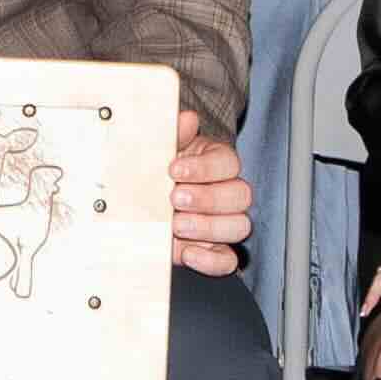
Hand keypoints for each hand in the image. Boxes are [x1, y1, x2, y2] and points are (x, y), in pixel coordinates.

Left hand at [166, 121, 253, 275]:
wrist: (139, 200)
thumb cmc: (156, 172)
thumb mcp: (160, 150)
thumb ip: (174, 134)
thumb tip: (187, 119)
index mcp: (218, 163)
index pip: (228, 163)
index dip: (204, 167)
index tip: (174, 170)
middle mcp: (227, 193)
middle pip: (241, 195)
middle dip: (208, 198)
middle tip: (175, 199)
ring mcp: (224, 224)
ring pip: (239, 226)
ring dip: (208, 227)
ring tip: (177, 225)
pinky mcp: (214, 252)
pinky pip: (227, 260)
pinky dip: (211, 260)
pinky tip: (188, 252)